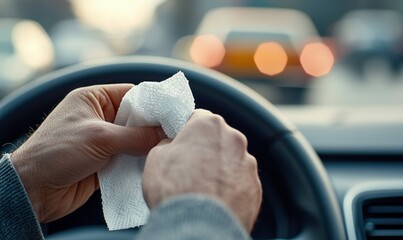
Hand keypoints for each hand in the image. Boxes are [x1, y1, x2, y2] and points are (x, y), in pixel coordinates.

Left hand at [11, 84, 164, 222]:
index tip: (175, 112)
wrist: (35, 189)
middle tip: (176, 132)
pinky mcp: (105, 159)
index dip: (154, 102)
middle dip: (154, 126)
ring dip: (148, 145)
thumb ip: (136, 136)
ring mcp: (103, 138)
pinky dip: (140, 160)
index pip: (132, 94)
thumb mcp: (101, 138)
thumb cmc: (58, 152)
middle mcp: (100, 116)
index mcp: (94, 98)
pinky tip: (153, 162)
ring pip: (135, 138)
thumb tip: (165, 134)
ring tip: (168, 148)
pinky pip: (129, 156)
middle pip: (136, 117)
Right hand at [142, 109, 261, 231]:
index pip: (198, 118)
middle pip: (218, 139)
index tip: (182, 144)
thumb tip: (173, 146)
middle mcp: (234, 139)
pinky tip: (216, 200)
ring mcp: (248, 164)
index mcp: (210, 125)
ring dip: (220, 169)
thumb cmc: (175, 189)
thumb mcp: (156, 158)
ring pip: (231, 160)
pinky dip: (230, 188)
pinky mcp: (255, 187)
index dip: (188, 131)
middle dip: (206, 149)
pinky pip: (240, 182)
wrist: (199, 226)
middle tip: (190, 168)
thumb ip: (168, 144)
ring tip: (203, 188)